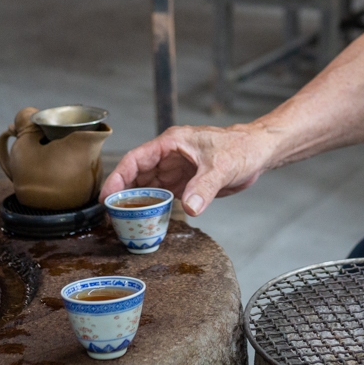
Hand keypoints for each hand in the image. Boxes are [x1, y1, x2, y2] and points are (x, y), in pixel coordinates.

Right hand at [100, 124, 271, 215]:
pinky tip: (145, 219)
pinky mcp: (184, 183)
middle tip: (110, 215)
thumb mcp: (222, 166)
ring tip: (123, 221)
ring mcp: (176, 170)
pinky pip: (162, 195)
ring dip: (136, 202)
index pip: (136, 159)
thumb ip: (204, 187)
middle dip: (122, 193)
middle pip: (137, 175)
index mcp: (171, 143)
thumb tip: (189, 208)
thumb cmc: (240, 148)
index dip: (118, 177)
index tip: (106, 195)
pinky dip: (152, 206)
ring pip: (147, 186)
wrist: (257, 153)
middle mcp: (169, 156)